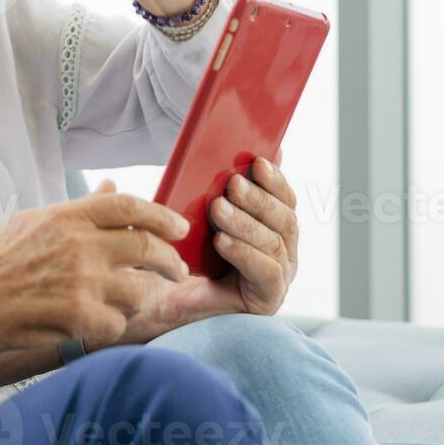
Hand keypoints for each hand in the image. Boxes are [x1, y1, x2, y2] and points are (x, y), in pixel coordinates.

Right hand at [0, 189, 190, 356]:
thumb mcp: (34, 222)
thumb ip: (79, 209)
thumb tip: (113, 188)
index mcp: (67, 216)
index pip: (129, 207)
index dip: (162, 216)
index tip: (179, 228)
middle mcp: (79, 245)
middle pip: (147, 247)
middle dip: (171, 262)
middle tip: (177, 270)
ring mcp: (81, 282)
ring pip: (141, 290)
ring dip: (143, 297)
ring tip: (132, 300)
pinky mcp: (78, 318)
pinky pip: (118, 323)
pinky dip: (114, 325)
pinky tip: (98, 323)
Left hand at [114, 152, 298, 341]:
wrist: (158, 297)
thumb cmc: (181, 251)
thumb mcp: (195, 212)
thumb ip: (213, 184)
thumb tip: (227, 145)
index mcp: (272, 225)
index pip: (284, 197)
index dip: (275, 178)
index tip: (258, 159)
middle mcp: (282, 250)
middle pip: (284, 218)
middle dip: (259, 198)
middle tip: (231, 183)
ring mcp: (278, 276)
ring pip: (275, 243)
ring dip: (246, 222)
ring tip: (218, 209)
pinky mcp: (266, 300)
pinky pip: (265, 273)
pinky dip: (245, 254)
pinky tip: (223, 242)